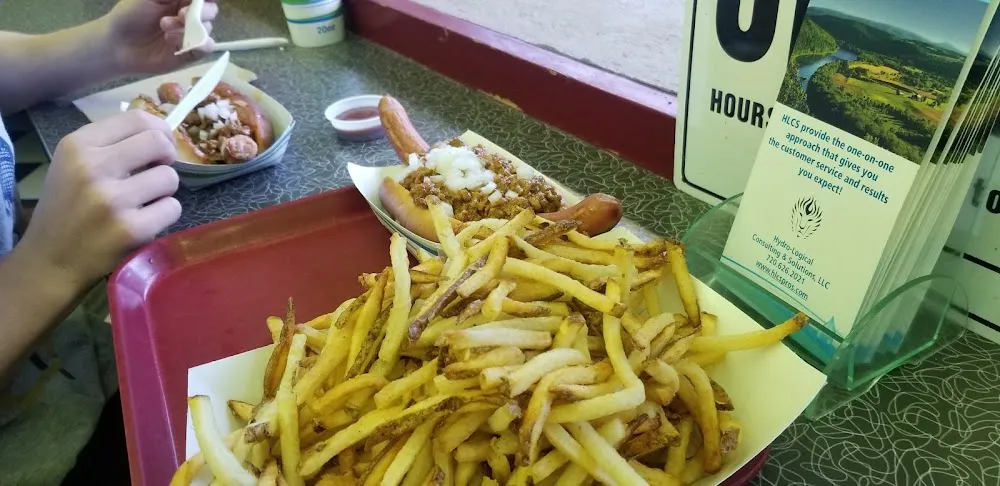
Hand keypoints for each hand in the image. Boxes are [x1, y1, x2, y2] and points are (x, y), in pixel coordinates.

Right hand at [19, 110, 180, 289]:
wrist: (52, 260)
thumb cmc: (69, 207)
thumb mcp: (75, 164)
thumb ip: (112, 144)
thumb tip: (163, 132)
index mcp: (77, 145)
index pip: (137, 118)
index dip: (159, 130)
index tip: (161, 145)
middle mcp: (92, 167)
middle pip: (158, 143)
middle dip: (166, 157)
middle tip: (156, 172)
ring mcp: (112, 199)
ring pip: (170, 178)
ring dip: (164, 191)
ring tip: (142, 202)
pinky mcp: (130, 229)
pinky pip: (172, 208)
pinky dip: (164, 215)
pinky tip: (143, 222)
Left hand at [106, 0, 218, 74]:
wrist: (118, 44)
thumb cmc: (130, 14)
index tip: (203, 0)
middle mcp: (190, 15)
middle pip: (211, 10)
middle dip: (201, 12)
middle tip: (180, 14)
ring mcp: (191, 34)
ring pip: (208, 28)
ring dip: (188, 28)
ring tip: (164, 29)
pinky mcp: (191, 52)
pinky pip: (207, 47)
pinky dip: (196, 44)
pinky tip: (173, 42)